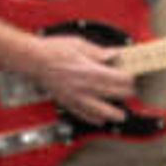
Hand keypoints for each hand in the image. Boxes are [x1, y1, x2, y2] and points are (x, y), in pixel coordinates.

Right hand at [19, 32, 135, 125]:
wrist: (34, 60)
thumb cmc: (54, 49)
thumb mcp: (79, 44)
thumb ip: (98, 52)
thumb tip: (113, 54)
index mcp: (91, 71)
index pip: (117, 79)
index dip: (128, 80)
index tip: (131, 78)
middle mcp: (86, 86)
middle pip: (113, 95)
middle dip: (125, 95)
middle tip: (131, 93)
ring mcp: (76, 97)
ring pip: (100, 111)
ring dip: (113, 114)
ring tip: (121, 116)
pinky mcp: (67, 102)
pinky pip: (83, 115)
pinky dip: (93, 119)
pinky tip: (100, 121)